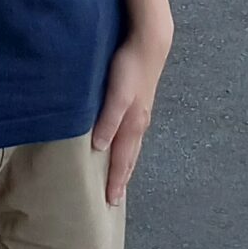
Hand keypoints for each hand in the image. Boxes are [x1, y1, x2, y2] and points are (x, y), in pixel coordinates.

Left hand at [92, 23, 171, 204]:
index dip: (115, 181)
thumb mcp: (116, 95)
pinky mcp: (139, 105)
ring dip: (125, 166)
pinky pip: (132, 135)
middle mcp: (138, 124)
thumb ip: (108, 119)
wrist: (148, 45)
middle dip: (121, 180)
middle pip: (128, 159)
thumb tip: (99, 147)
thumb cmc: (129, 68)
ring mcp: (140, 115)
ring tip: (120, 181)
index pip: (121, 160)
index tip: (110, 202)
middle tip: (114, 201)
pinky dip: (128, 149)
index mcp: (132, 125)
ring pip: (131, 148)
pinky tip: (122, 147)